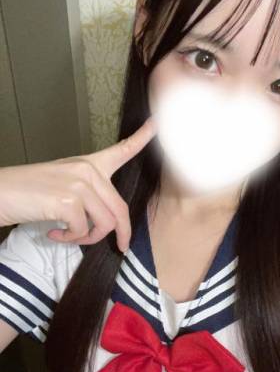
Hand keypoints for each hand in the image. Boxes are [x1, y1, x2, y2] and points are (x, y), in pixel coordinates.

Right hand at [0, 119, 155, 251]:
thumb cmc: (29, 193)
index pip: (122, 150)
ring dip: (87, 238)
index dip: (143, 137)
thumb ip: (88, 197)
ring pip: (104, 223)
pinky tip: (53, 232)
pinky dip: (69, 239)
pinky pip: (82, 230)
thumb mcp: (63, 186)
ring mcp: (79, 184)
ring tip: (68, 235)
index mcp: (89, 164)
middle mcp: (87, 170)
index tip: (158, 124)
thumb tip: (106, 223)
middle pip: (120, 208)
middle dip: (122, 233)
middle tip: (120, 247)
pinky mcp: (68, 201)